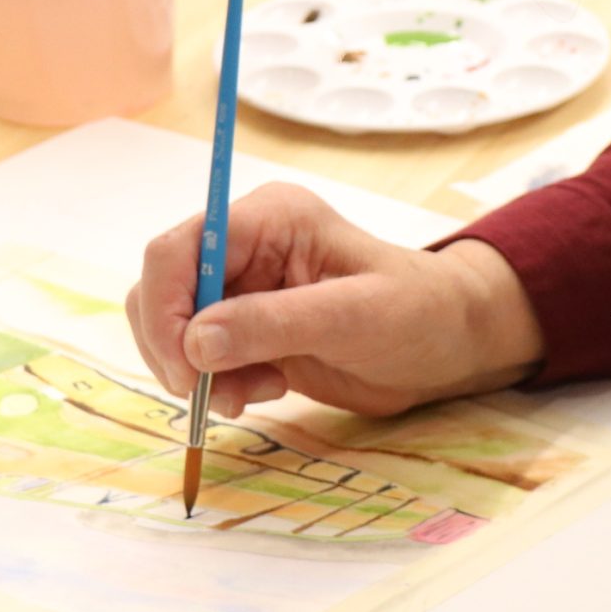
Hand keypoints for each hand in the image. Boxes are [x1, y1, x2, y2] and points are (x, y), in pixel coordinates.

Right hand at [126, 185, 543, 419]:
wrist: (446, 348)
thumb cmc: (417, 314)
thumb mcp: (352, 317)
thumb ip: (272, 324)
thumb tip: (195, 342)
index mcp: (270, 218)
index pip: (179, 249)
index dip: (167, 307)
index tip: (186, 366)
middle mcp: (246, 246)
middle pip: (164, 288)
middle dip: (174, 346)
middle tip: (205, 393)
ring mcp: (243, 289)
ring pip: (174, 328)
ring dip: (197, 371)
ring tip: (252, 393)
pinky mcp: (247, 330)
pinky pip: (199, 358)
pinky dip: (218, 384)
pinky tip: (265, 390)